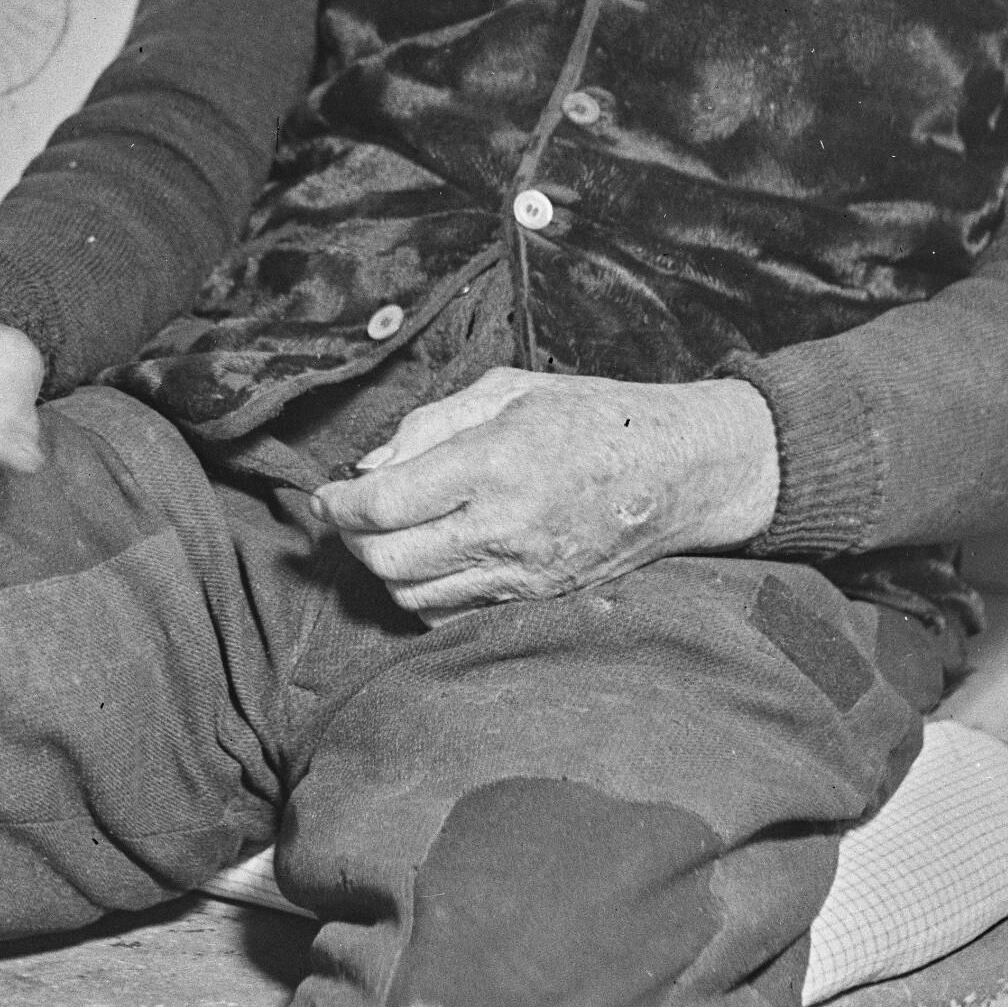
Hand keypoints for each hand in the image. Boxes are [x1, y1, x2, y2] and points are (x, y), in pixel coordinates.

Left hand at [302, 368, 779, 618]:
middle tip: (347, 517)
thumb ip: (432, 422)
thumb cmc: (596, 417)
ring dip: (383, 571)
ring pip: (415, 596)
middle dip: (351, 541)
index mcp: (496, 464)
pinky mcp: (537, 603)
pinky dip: (424, 596)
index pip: (385, 503)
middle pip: (389, 561)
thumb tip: (370, 463)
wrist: (680, 472)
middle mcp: (506, 528)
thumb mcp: (510, 390)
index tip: (327, 495)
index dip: (339, 504)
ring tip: (384, 537)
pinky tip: (428, 564)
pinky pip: (454, 616)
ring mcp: (523, 575)